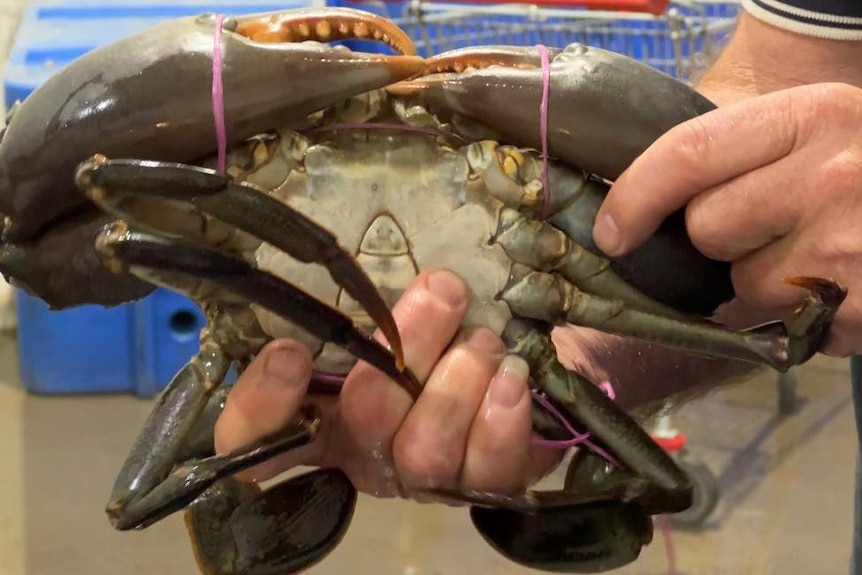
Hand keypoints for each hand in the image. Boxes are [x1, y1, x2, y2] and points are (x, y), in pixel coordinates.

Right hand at [213, 269, 560, 497]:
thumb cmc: (422, 354)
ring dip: (460, 381)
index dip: (260, 409)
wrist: (495, 399)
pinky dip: (502, 420)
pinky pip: (489, 471)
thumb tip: (361, 292)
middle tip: (444, 291)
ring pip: (426, 450)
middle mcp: (363, 457)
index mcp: (321, 421)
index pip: (256, 441)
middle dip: (410, 346)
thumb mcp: (376, 332)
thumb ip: (357, 315)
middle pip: (365, 417)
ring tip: (483, 340)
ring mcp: (421, 479)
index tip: (289, 353)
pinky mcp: (480, 486)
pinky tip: (511, 379)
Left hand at [592, 82, 861, 355]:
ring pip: (740, 286)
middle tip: (768, 223)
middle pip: (706, 227)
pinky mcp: (860, 309)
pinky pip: (783, 326)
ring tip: (812, 256)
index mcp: (811, 115)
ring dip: (758, 281)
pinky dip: (796, 316)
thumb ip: (733, 147)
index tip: (610, 231)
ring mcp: (851, 247)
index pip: (687, 154)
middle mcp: (833, 175)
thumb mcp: (810, 126)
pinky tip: (833, 286)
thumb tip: (632, 199)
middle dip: (717, 236)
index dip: (634, 198)